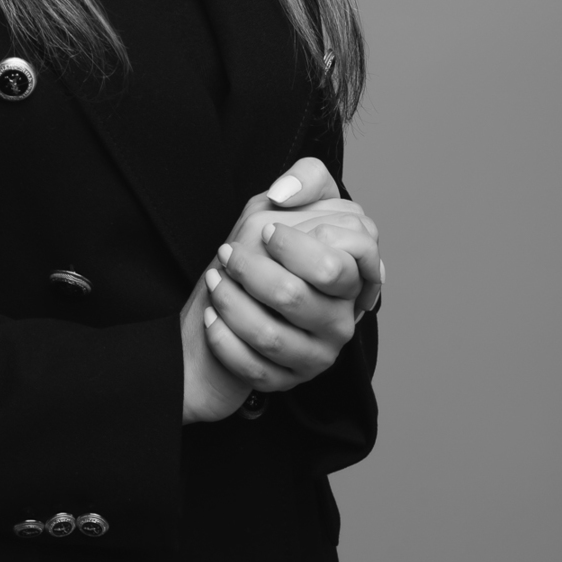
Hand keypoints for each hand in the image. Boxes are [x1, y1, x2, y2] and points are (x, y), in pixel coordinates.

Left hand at [181, 157, 383, 424]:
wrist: (222, 308)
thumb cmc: (259, 254)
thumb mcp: (279, 205)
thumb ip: (306, 180)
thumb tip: (282, 194)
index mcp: (349, 276)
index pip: (351, 258)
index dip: (298, 242)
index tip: (265, 232)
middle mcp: (341, 318)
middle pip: (297, 295)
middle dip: (252, 271)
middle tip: (229, 253)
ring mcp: (317, 354)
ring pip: (270, 335)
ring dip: (230, 303)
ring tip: (214, 280)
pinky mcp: (288, 381)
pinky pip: (253, 367)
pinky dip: (223, 339)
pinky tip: (211, 317)